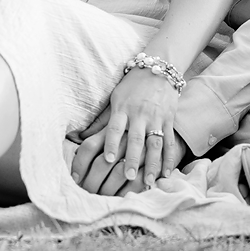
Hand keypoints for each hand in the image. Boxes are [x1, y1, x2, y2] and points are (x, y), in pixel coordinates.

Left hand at [69, 70, 189, 193]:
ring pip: (155, 143)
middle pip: (135, 139)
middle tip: (127, 176)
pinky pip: (169, 141)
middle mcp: (140, 114)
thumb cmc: (131, 86)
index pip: (115, 127)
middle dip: (131, 159)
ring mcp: (156, 117)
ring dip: (152, 164)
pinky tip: (166, 173)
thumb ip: (102, 120)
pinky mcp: (169, 120)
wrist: (158, 68)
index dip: (111, 143)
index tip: (107, 160)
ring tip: (148, 182)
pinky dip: (168, 158)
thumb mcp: (114, 98)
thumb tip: (80, 137)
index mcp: (122, 108)